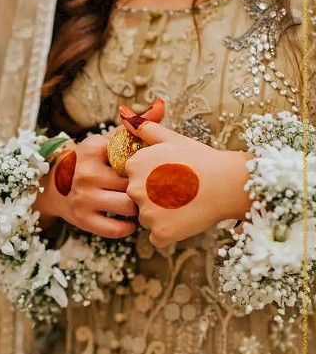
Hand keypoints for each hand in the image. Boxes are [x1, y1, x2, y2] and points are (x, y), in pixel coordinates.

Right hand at [35, 100, 164, 237]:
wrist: (56, 186)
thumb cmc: (92, 162)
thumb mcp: (107, 140)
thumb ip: (134, 127)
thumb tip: (161, 105)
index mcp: (94, 148)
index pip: (134, 158)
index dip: (147, 166)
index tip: (149, 170)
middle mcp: (86, 172)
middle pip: (135, 183)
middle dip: (145, 189)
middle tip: (150, 191)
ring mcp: (83, 197)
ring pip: (129, 207)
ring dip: (139, 209)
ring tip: (140, 205)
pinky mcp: (82, 219)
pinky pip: (116, 229)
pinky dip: (127, 227)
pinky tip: (129, 221)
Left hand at [120, 106, 252, 246]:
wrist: (228, 182)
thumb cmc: (200, 158)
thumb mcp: (172, 138)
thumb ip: (146, 128)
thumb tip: (125, 116)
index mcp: (134, 165)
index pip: (133, 179)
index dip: (153, 179)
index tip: (170, 175)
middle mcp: (135, 189)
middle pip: (138, 200)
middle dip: (154, 198)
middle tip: (179, 191)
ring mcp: (148, 213)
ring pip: (147, 219)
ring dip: (161, 216)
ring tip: (184, 204)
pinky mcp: (161, 233)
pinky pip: (158, 237)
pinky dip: (169, 232)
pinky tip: (185, 219)